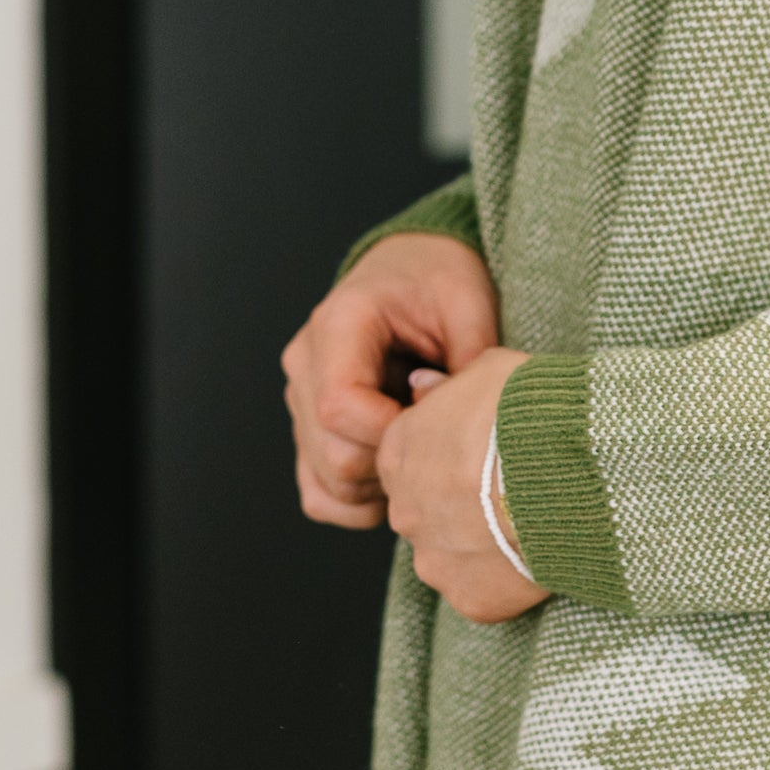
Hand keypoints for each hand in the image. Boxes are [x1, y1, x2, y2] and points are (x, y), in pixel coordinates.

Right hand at [281, 232, 502, 529]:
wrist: (409, 268)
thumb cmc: (437, 279)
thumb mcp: (468, 301)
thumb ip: (468, 359)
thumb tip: (460, 423)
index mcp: (338, 325)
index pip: (340, 406)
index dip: (391, 434)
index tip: (437, 426)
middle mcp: (306, 365)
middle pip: (333, 455)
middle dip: (394, 464)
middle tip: (440, 442)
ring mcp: (301, 401)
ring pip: (326, 482)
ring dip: (380, 487)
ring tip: (422, 452)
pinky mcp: (309, 430)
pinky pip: (319, 493)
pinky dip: (358, 502)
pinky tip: (397, 477)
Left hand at [377, 345, 546, 622]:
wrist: (569, 467)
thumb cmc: (530, 410)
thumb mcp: (486, 372)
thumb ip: (447, 387)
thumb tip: (420, 387)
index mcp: (399, 452)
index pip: (408, 458)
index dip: (448, 456)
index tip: (483, 455)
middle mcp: (404, 510)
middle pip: (424, 510)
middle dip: (459, 504)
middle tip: (509, 491)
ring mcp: (433, 558)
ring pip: (449, 554)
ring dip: (480, 544)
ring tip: (531, 525)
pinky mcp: (468, 597)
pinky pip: (481, 592)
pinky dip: (505, 581)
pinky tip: (539, 556)